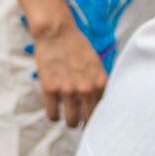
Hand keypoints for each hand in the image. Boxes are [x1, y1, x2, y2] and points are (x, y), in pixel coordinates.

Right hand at [28, 8, 107, 126]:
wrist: (56, 33)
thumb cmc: (77, 46)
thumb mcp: (96, 64)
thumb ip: (99, 83)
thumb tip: (99, 100)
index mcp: (101, 83)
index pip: (104, 110)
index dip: (99, 116)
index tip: (95, 119)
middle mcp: (87, 90)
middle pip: (89, 119)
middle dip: (85, 122)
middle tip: (81, 120)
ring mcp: (68, 91)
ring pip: (71, 121)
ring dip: (70, 122)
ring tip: (68, 119)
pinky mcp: (50, 89)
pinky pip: (53, 114)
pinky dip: (54, 116)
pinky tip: (54, 113)